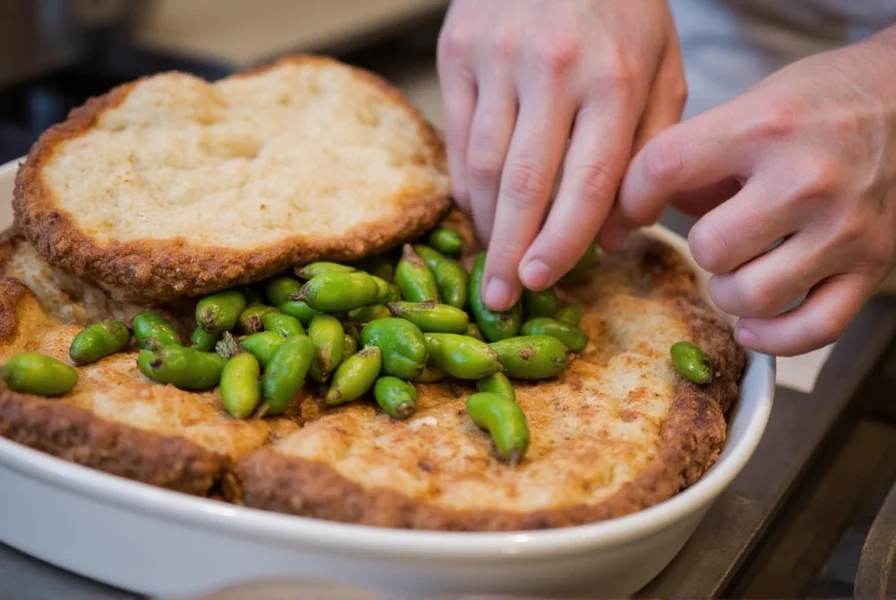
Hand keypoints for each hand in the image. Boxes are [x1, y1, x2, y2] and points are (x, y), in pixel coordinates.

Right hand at [436, 0, 685, 309]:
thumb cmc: (623, 11)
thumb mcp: (663, 70)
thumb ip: (647, 155)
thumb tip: (610, 238)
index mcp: (615, 76)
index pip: (586, 183)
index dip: (562, 243)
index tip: (542, 283)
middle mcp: (552, 67)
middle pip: (524, 184)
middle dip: (509, 252)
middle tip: (499, 301)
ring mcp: (496, 56)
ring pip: (480, 165)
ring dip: (484, 224)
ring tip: (488, 264)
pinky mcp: (457, 49)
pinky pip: (455, 135)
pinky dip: (464, 184)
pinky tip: (477, 212)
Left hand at [612, 30, 895, 355]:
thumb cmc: (818, 103)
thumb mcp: (748, 106)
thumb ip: (691, 159)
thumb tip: (633, 214)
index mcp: (764, 127)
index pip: (664, 167)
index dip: (630, 198)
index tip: (631, 212)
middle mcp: (807, 179)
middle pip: (709, 248)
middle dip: (700, 247)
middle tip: (716, 235)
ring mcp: (845, 229)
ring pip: (751, 296)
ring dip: (730, 291)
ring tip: (739, 269)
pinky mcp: (873, 267)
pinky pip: (811, 330)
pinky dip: (771, 338)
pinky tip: (752, 323)